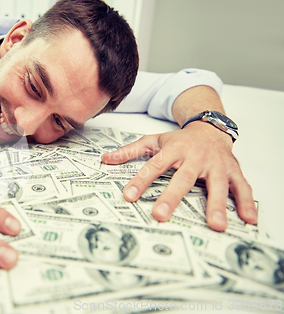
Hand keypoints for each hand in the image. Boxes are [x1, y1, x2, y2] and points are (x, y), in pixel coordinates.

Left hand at [101, 122, 255, 230]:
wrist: (210, 127)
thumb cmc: (180, 140)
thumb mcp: (154, 140)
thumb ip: (130, 151)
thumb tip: (105, 159)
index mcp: (173, 149)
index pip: (153, 166)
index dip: (140, 181)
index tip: (128, 197)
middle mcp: (195, 157)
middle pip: (183, 178)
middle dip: (172, 197)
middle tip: (161, 215)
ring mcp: (216, 164)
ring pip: (217, 185)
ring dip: (217, 205)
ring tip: (215, 225)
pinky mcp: (233, 170)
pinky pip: (242, 186)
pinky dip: (247, 202)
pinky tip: (248, 219)